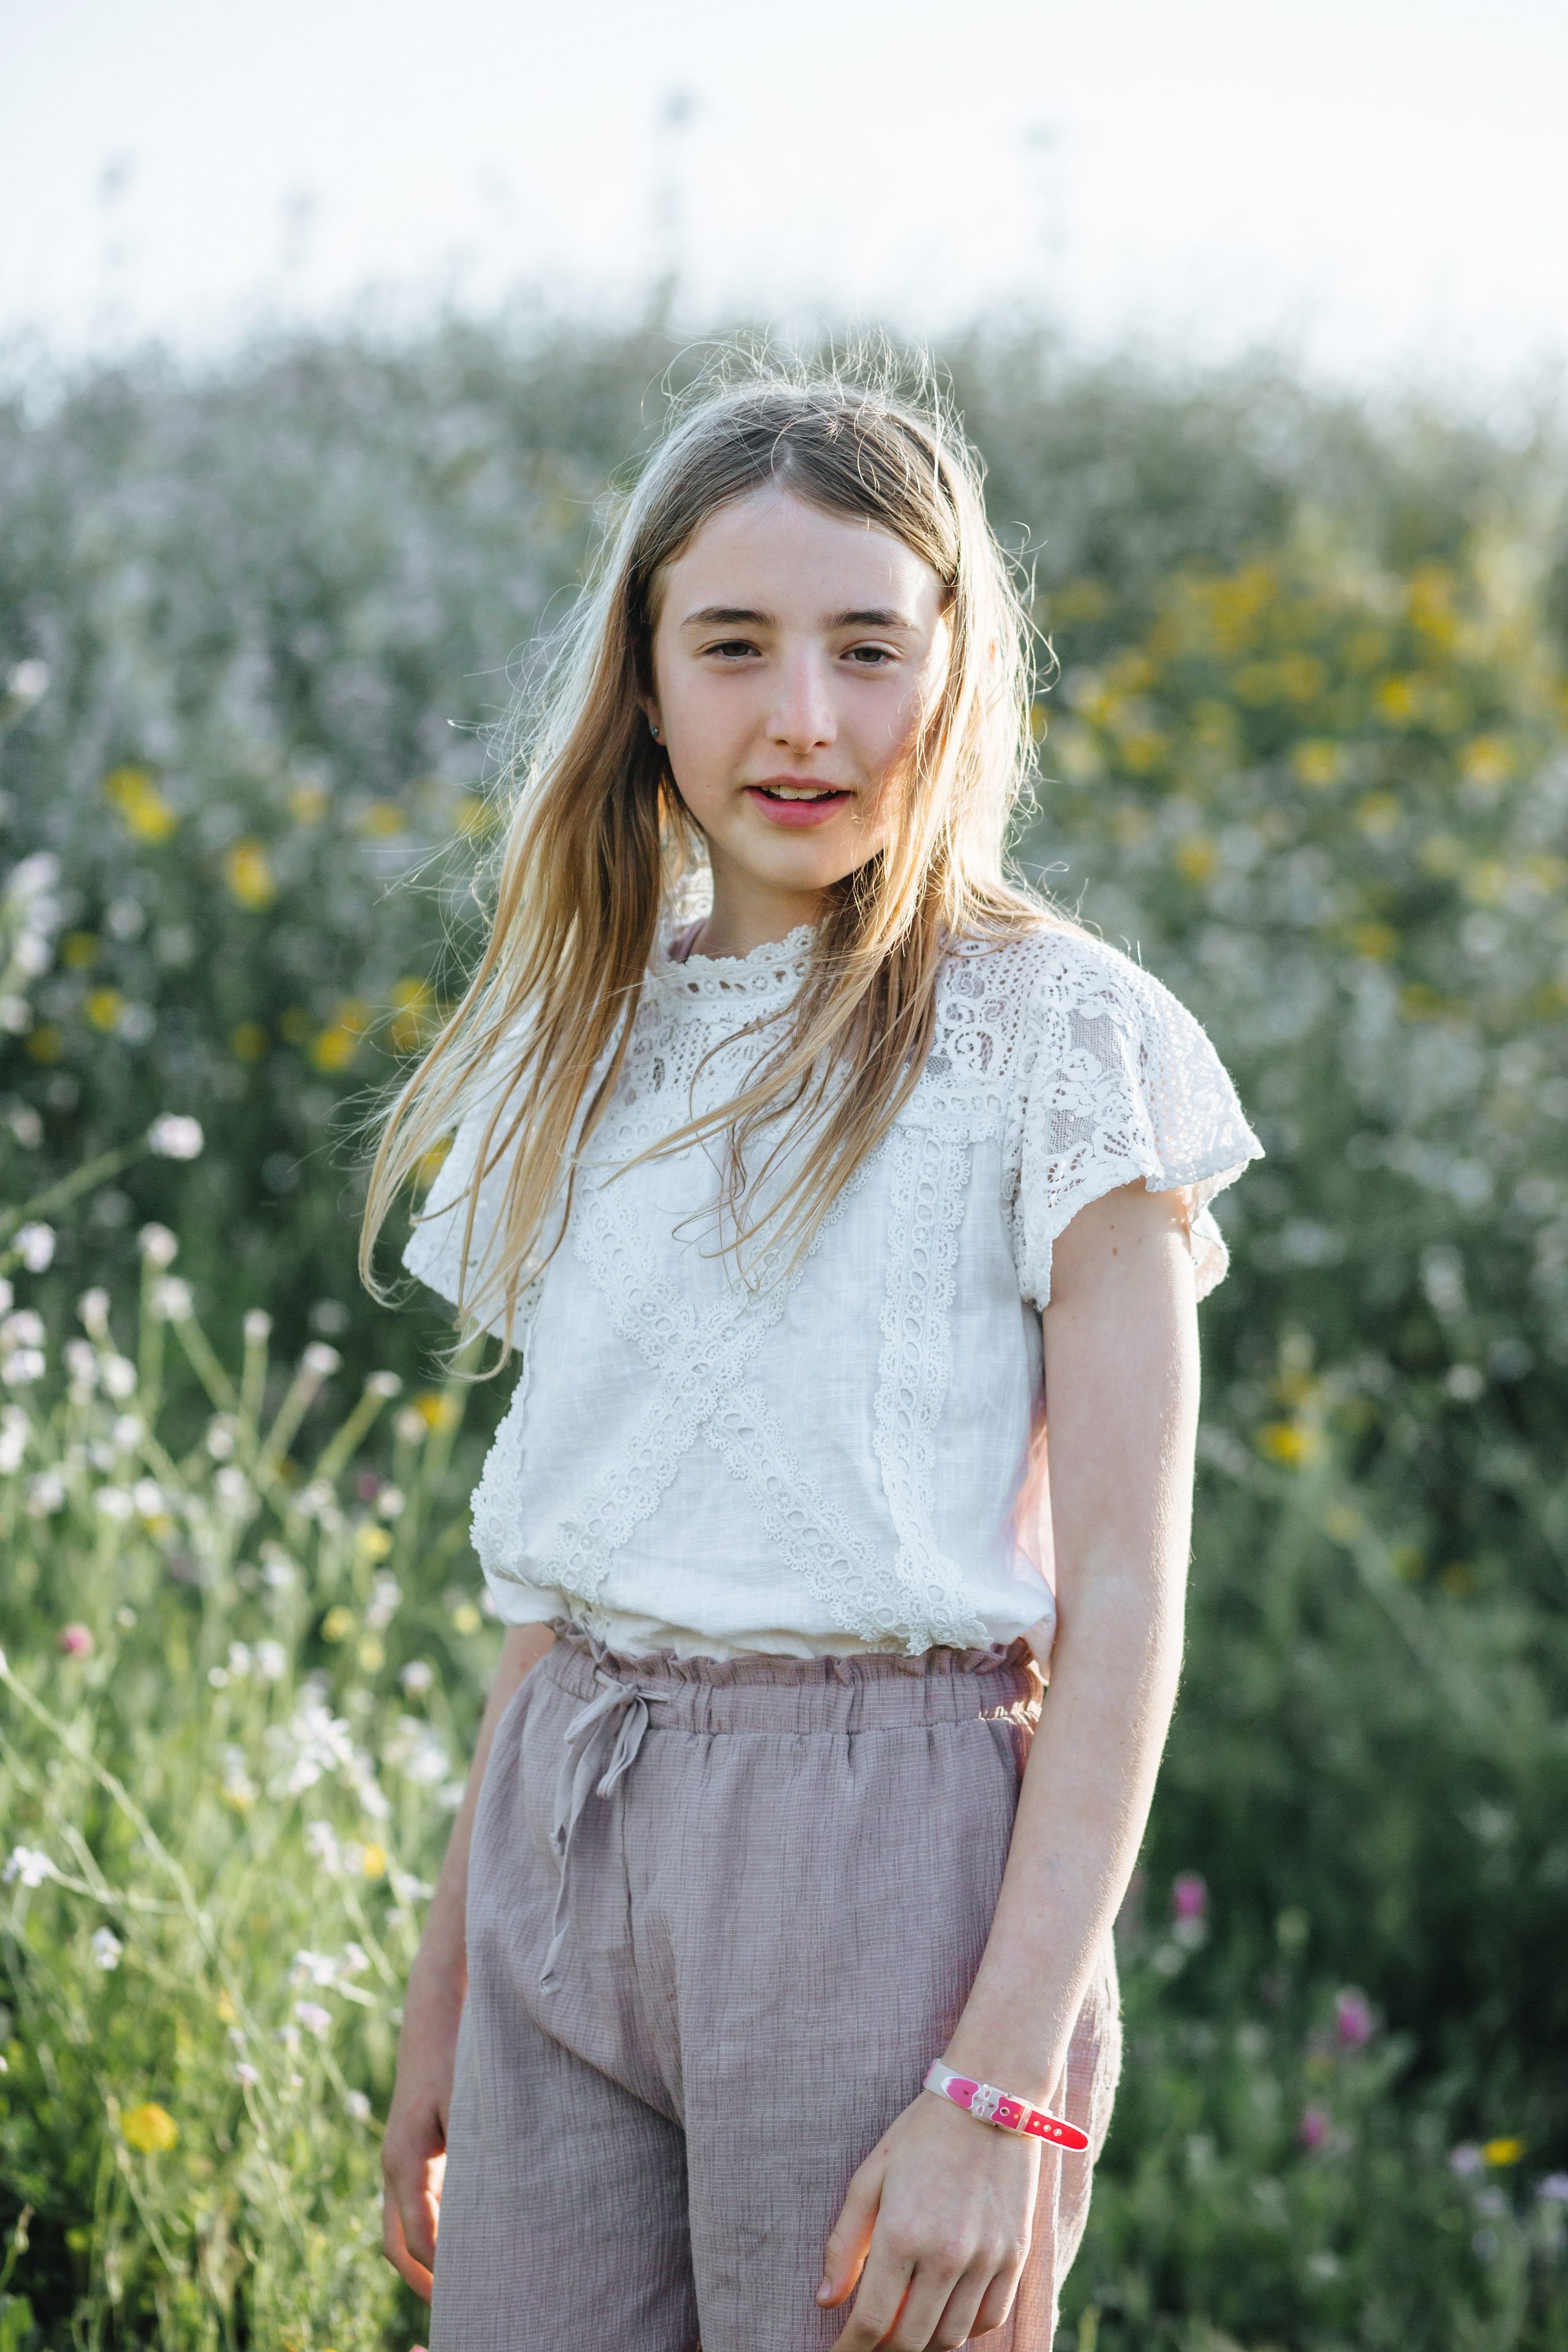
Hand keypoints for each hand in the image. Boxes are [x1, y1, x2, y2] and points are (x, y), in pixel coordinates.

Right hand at [380, 1967, 462, 2300]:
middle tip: (463, 2308)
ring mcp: (401, 2162)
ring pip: (401, 2230)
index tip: (472, 2294)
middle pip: (397, 2247)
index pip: (417, 2239)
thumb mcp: (469, 2102)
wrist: (437, 2011)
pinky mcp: (414, 2153)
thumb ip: (476, 2153)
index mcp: (404, 2162)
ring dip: (426, 2261)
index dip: (442, 2272)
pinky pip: (416, 2207)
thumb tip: (490, 2207)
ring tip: (466, 2288)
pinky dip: (432, 2233)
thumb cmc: (457, 2053)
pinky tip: (467, 2242)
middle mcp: (395, 2168)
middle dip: (425, 2282)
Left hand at [818, 2089, 1039, 2349]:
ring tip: (905, 2330)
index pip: (872, 2321)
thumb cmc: (921, 2135)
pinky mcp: (1014, 2255)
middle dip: (882, 2351)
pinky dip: (964, 2330)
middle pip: (910, 2339)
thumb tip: (825, 2302)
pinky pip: (989, 2318)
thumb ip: (845, 2243)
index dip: (850, 2349)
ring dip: (923, 2344)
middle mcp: (945, 2254)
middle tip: (869, 2342)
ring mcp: (985, 2258)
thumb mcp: (870, 2178)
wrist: (990, 2100)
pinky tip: (945, 2315)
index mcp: (901, 2233)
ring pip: (951, 2338)